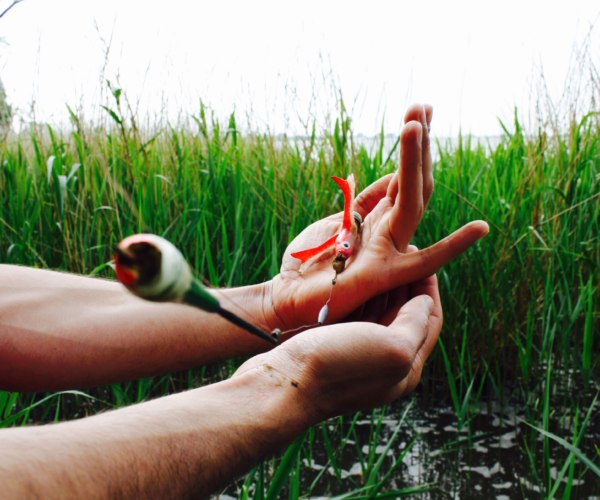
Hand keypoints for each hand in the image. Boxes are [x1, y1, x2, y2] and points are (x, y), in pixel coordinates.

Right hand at [236, 273, 442, 420]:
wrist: (283, 381)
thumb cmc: (337, 364)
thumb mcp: (391, 347)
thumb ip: (415, 324)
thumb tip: (424, 302)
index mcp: (406, 368)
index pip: (430, 321)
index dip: (428, 289)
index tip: (421, 261)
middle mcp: (385, 362)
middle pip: (406, 316)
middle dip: (406, 284)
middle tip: (401, 253)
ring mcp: (358, 354)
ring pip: (380, 313)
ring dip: (384, 287)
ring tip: (381, 259)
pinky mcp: (335, 346)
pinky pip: (356, 315)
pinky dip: (361, 295)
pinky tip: (357, 277)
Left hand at [264, 104, 487, 332]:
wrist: (286, 297)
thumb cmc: (308, 261)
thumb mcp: (336, 219)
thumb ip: (363, 201)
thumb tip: (387, 175)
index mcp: (378, 218)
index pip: (402, 176)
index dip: (412, 145)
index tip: (420, 109)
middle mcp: (389, 231)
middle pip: (413, 182)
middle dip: (418, 142)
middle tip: (421, 104)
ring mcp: (390, 250)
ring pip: (413, 202)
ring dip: (416, 161)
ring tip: (415, 122)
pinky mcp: (386, 274)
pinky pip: (426, 259)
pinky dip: (454, 246)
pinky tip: (479, 228)